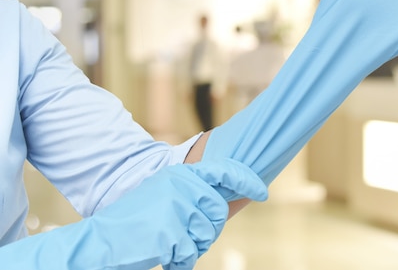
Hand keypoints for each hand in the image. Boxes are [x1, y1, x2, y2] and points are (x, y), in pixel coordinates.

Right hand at [0, 159, 266, 269]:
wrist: (102, 241)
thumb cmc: (137, 222)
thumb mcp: (166, 194)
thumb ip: (194, 193)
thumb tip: (225, 200)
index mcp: (181, 175)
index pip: (225, 171)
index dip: (247, 181)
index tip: (262, 192)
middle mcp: (182, 187)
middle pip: (218, 213)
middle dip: (207, 229)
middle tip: (181, 234)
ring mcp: (177, 209)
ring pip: (207, 234)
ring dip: (190, 245)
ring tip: (166, 240)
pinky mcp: (172, 234)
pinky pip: (190, 253)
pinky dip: (178, 259)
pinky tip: (159, 252)